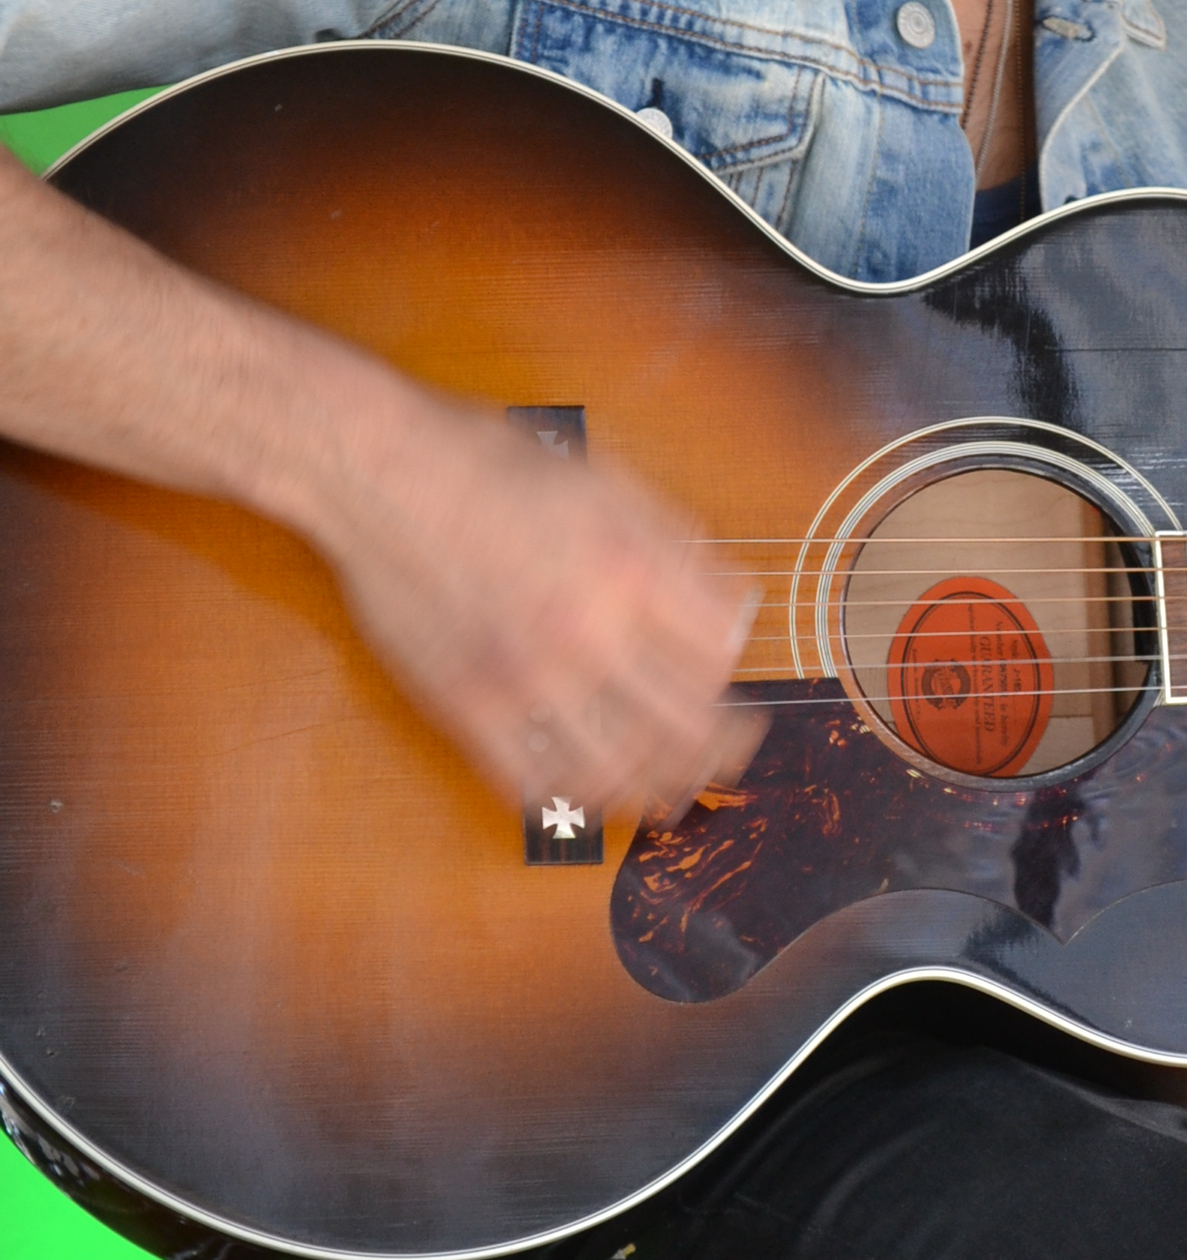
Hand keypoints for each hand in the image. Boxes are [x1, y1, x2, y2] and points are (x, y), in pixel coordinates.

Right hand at [307, 377, 756, 815]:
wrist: (379, 472)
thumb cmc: (486, 462)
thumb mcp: (606, 480)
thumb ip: (676, 543)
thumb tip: (734, 601)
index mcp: (628, 567)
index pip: (717, 655)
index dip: (731, 669)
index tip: (723, 673)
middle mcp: (584, 630)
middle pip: (684, 725)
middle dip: (721, 746)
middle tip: (730, 750)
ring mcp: (523, 677)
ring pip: (620, 770)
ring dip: (659, 785)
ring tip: (675, 785)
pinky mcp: (465, 706)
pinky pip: (536, 782)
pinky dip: (575, 796)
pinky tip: (593, 788)